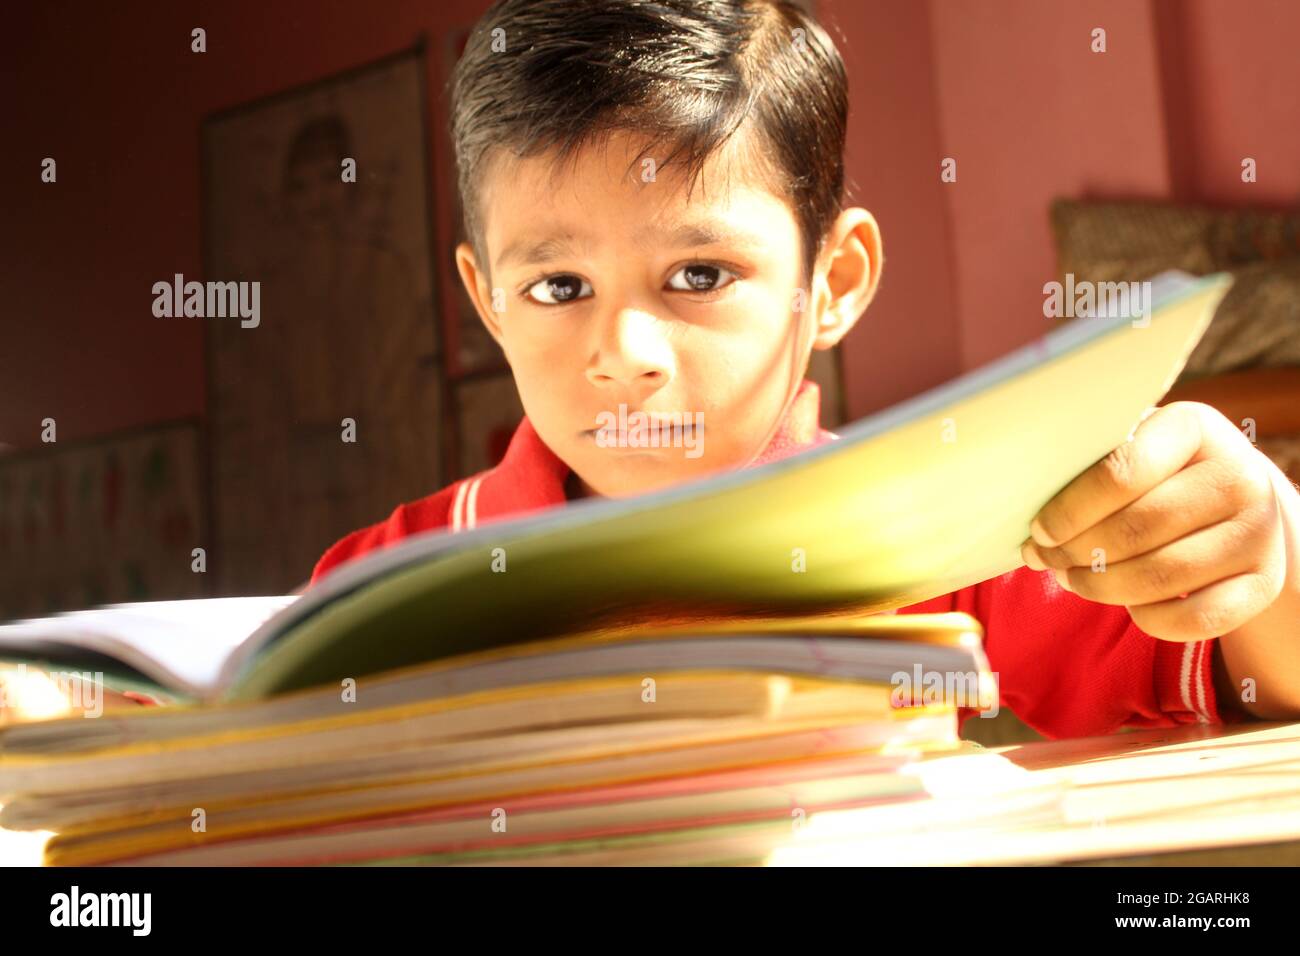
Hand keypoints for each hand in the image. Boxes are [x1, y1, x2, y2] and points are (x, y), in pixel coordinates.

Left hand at [1020, 401, 1289, 642]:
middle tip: (1042, 557)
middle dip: (1074, 551)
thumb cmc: (1158, 473)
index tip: (1038, 529)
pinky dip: (1146, 617)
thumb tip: (1017, 495)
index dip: (1069, 509)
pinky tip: (1126, 601)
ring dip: (1098, 586)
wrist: (1236, 505)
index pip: (1123, 471)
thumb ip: (1090, 463)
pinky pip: (1192, 618)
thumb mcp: (1133, 447)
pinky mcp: (1264, 582)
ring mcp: (1260, 532)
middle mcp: (1239, 476)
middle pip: (1135, 529)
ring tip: (1070, 577)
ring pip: (1158, 577)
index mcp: (1195, 428)